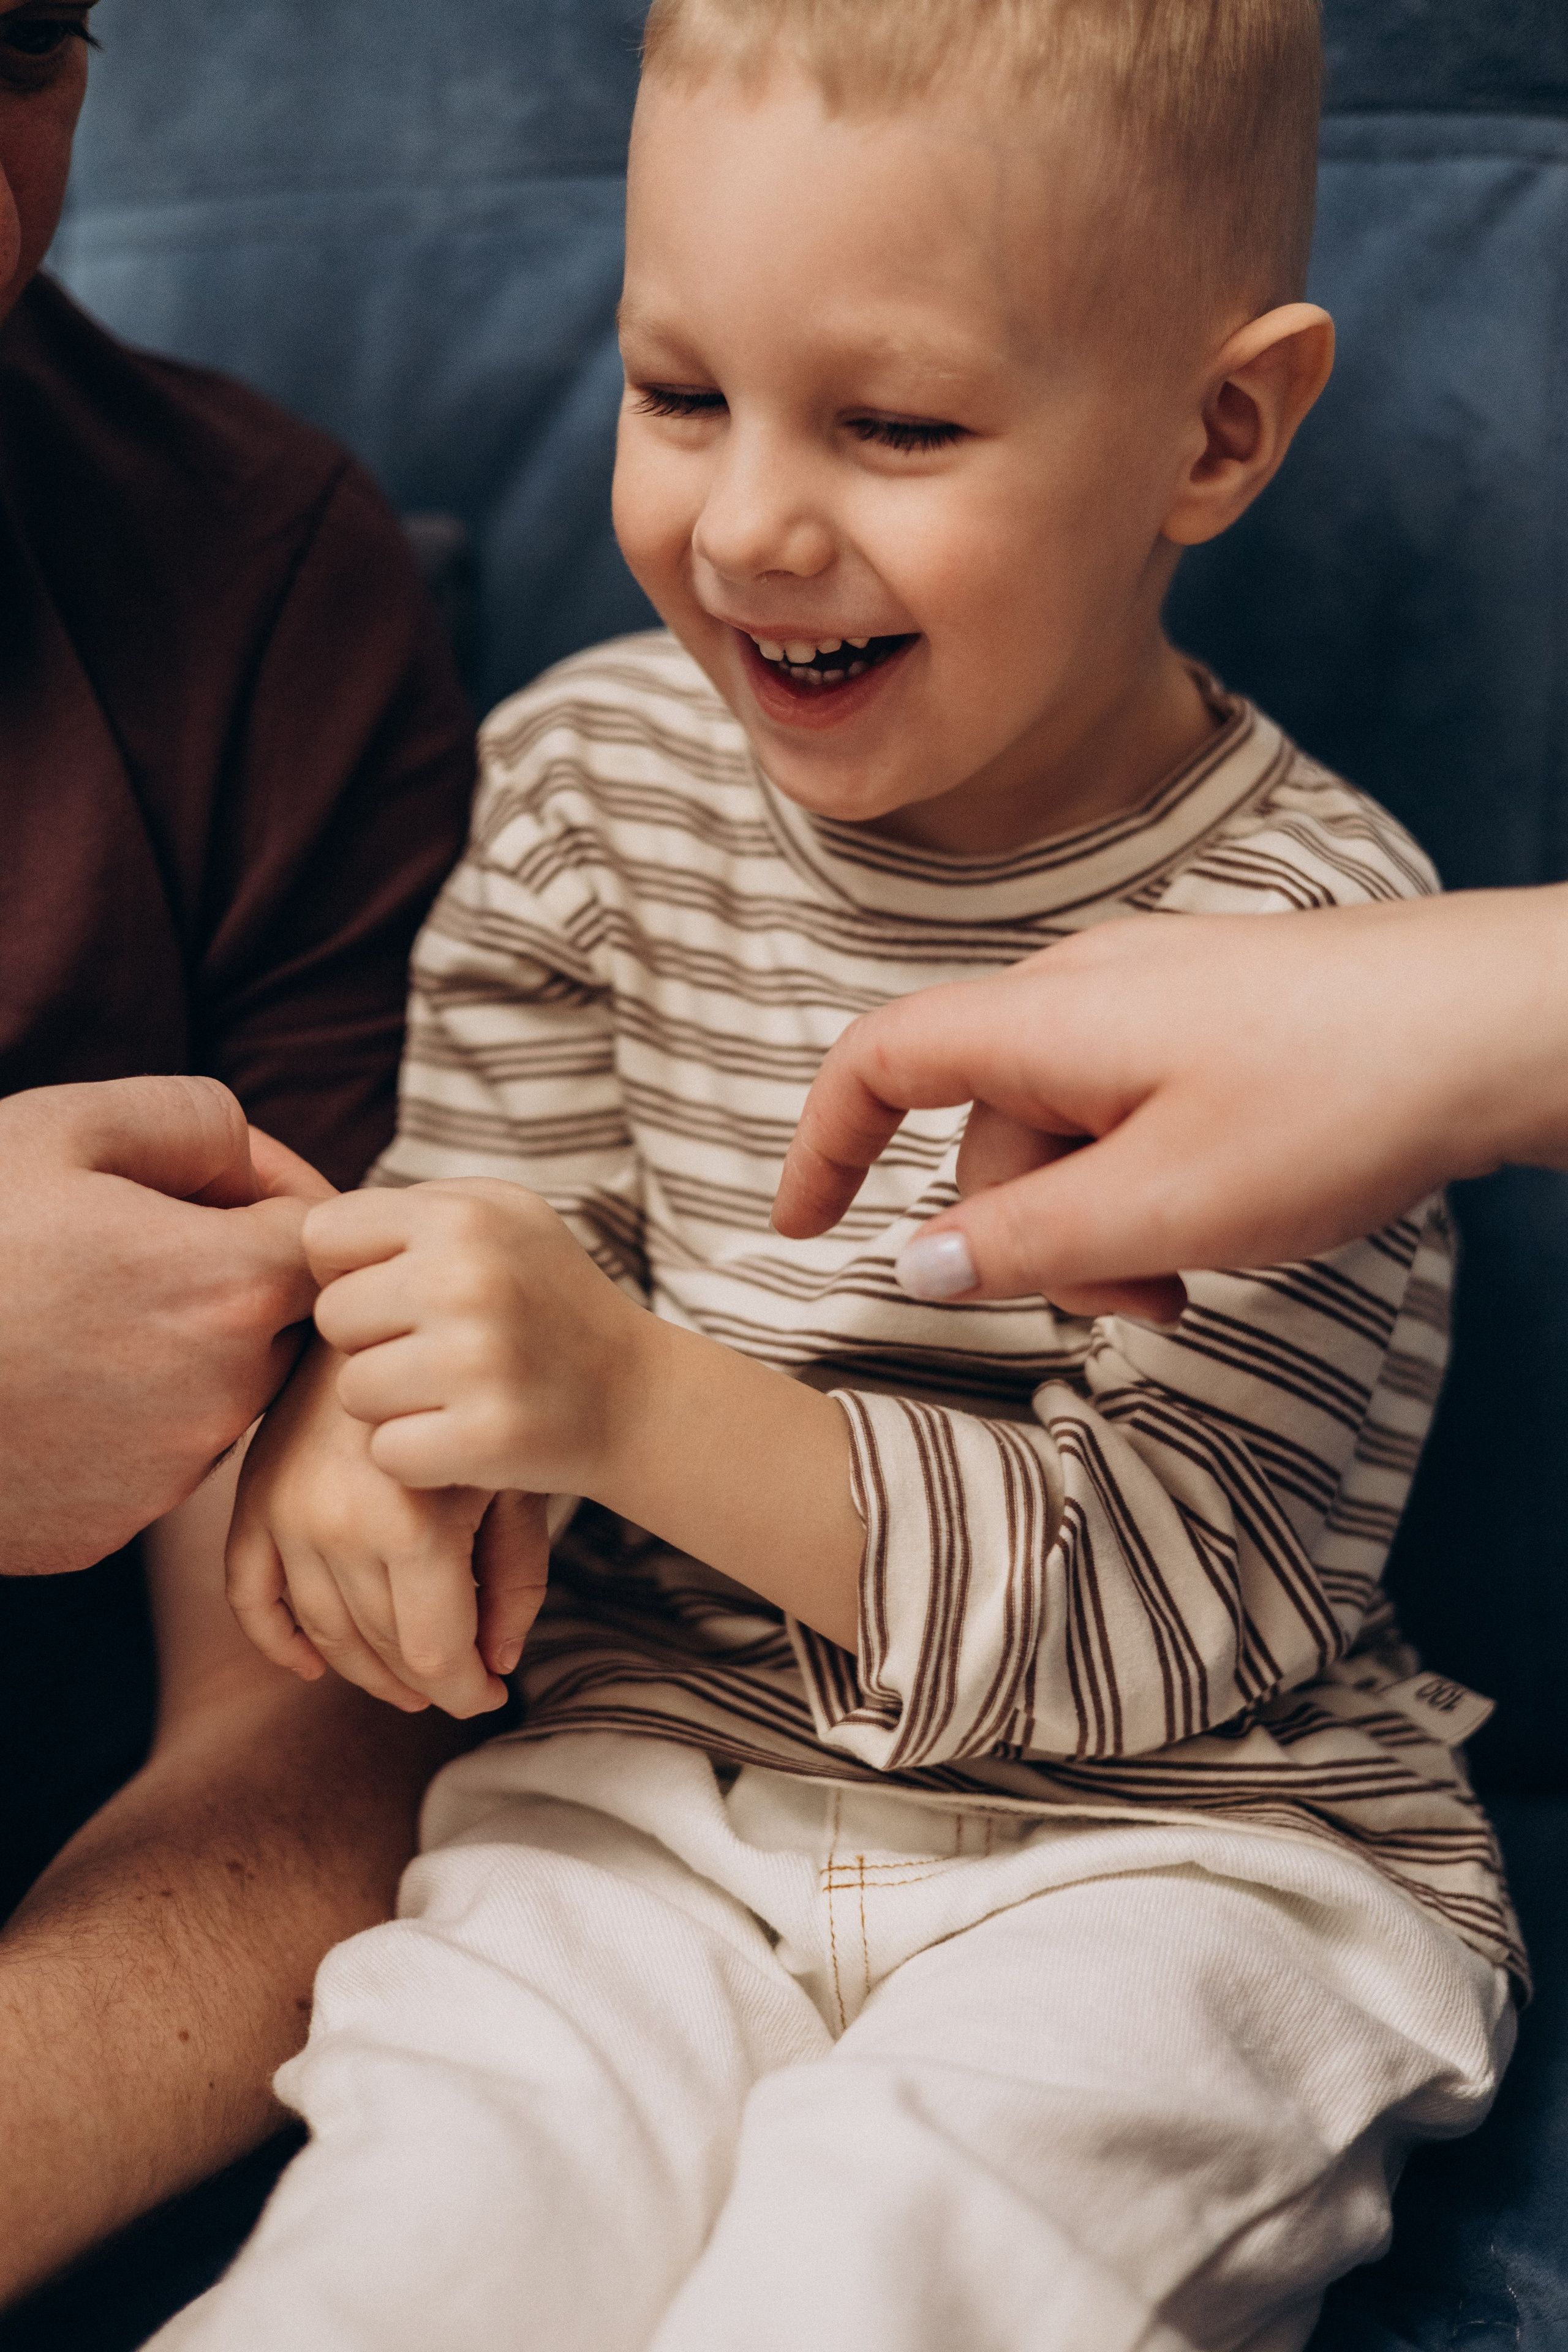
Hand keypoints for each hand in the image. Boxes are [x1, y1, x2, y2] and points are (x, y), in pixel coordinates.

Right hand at [0, 1077, 329, 1575]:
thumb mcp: (63, 1127)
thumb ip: (197, 1120)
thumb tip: (253, 1162)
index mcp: (234, 1288)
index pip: (326, 1239)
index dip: (277, 1193)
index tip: (212, 1178)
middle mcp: (226, 1396)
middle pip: (279, 1321)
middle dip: (230, 1273)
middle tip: (127, 1235)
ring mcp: (168, 1476)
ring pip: (215, 1392)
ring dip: (175, 1347)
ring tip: (68, 1307)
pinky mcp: (109, 1530)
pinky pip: (145, 1457)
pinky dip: (115, 1418)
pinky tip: (38, 1381)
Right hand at [226, 1337, 550, 1717]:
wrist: (408, 1304)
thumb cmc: (485, 1390)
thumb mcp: (519, 1479)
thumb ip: (514, 1578)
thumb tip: (497, 1666)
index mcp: (411, 1524)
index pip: (434, 1654)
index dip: (466, 1691)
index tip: (492, 1694)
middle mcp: (336, 1524)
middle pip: (380, 1648)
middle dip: (425, 1682)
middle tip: (459, 1684)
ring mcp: (286, 1512)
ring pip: (322, 1630)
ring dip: (364, 1669)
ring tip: (408, 1680)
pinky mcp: (254, 1495)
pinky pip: (248, 1590)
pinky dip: (277, 1639)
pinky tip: (312, 1666)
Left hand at [305, 1180, 646, 1496]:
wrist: (636, 1395)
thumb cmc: (545, 1299)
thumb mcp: (498, 1217)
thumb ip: (408, 1209)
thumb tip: (304, 1229)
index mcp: (462, 1214)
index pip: (322, 1238)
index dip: (350, 1272)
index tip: (398, 1294)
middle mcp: (468, 1278)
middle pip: (333, 1318)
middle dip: (371, 1341)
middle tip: (435, 1350)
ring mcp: (479, 1361)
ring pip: (352, 1392)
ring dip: (392, 1403)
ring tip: (453, 1391)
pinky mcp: (487, 1438)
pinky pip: (387, 1453)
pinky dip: (417, 1457)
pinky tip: (463, 1436)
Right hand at [774, 894, 1567, 1312]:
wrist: (1500, 1020)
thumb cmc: (1339, 1099)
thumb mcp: (1164, 1205)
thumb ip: (1027, 1242)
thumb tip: (917, 1262)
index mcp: (1047, 1021)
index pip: (880, 1061)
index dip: (822, 1143)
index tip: (799, 1228)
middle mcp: (1086, 990)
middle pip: (986, 1125)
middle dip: (1028, 1235)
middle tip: (1136, 1309)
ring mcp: (1157, 995)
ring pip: (1067, 1128)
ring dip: (1101, 1221)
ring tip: (1197, 1275)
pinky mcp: (1218, 1013)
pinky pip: (1133, 1106)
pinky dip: (1148, 1181)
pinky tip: (1227, 1219)